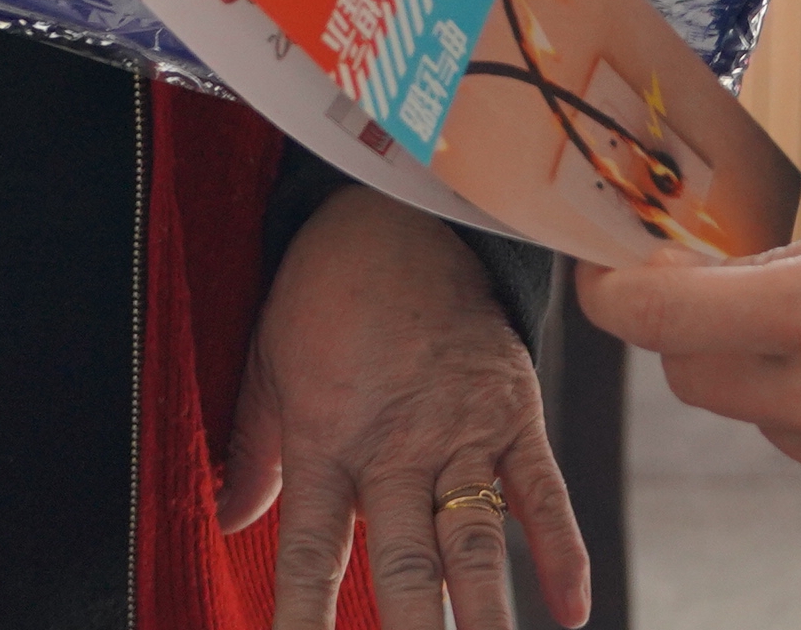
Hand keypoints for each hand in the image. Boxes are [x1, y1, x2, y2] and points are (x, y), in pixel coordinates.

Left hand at [218, 188, 588, 629]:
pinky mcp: (515, 414)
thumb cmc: (325, 287)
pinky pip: (542, 492)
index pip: (309, 552)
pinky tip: (573, 609)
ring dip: (484, 614)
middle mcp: (396, 450)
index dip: (304, 615)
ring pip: (474, 544)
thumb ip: (256, 450)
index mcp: (326, 441)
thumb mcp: (268, 363)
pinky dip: (561, 551)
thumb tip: (227, 519)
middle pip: (405, 565)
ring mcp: (461, 435)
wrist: (398, 210)